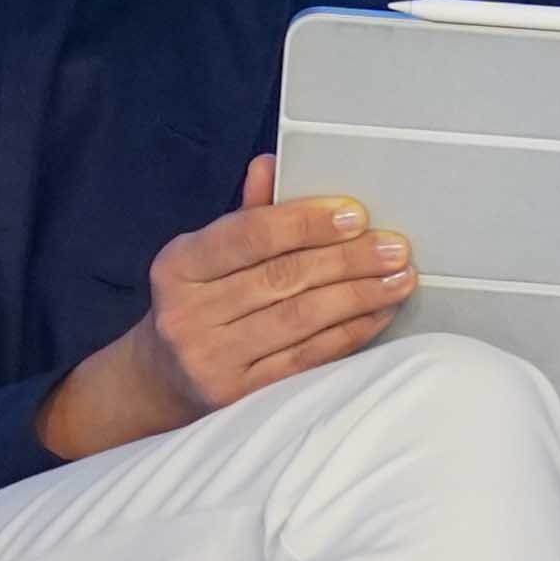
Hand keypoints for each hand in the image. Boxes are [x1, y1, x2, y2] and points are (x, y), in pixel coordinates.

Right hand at [44, 154, 416, 459]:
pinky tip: (379, 314)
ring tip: (400, 278)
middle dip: (347, 260)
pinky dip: (350, 333)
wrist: (159, 380)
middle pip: (283, 278)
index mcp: (178, 265)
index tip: (356, 214)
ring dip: (359, 296)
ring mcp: (211, 358)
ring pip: (300, 319)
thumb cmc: (198, 304)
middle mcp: (188, 312)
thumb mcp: (206, 258)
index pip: (249, 235)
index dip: (306, 222)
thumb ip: (245, 216)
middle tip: (395, 247)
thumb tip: (271, 164)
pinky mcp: (239, 397)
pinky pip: (307, 357)